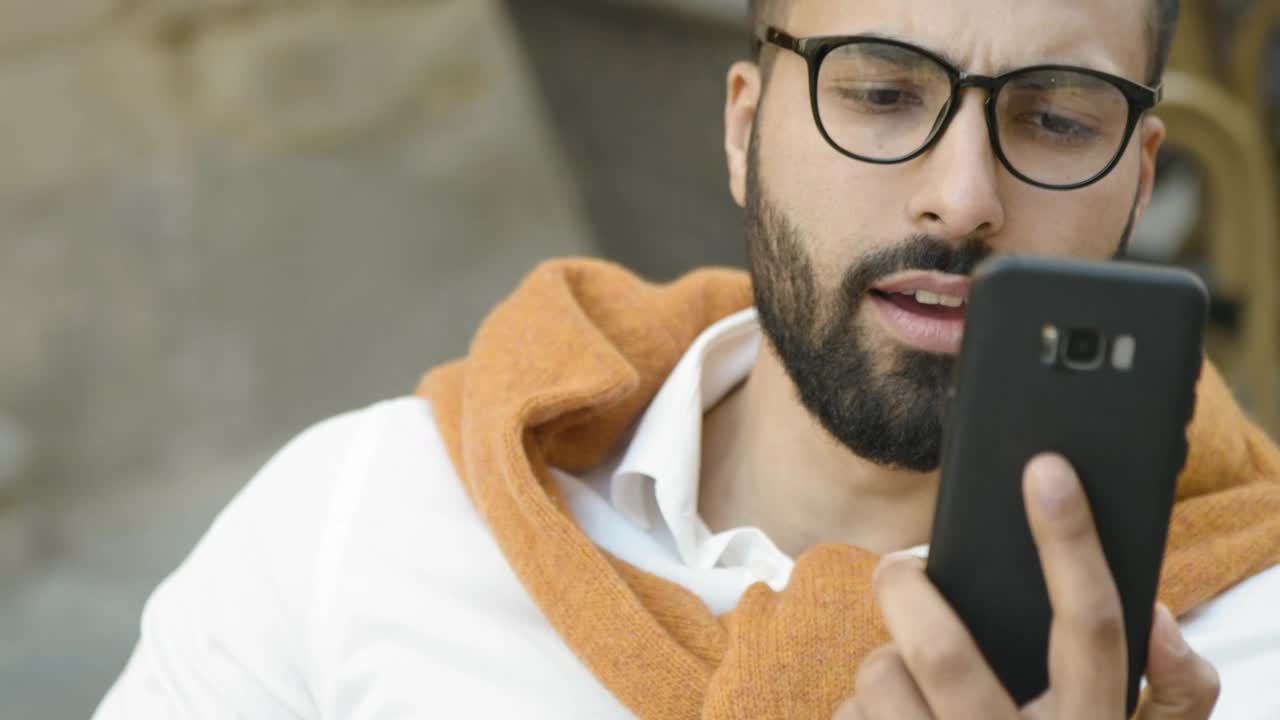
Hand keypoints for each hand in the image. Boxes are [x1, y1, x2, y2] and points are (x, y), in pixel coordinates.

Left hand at [834, 454, 1219, 719]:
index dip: (1072, 542)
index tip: (1045, 469)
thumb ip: (1175, 697)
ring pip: (880, 684)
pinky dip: (856, 715)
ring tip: (909, 689)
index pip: (1094, 627)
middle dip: (907, 592)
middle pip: (944, 653)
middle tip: (901, 571)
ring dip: (882, 668)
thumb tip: (1159, 621)